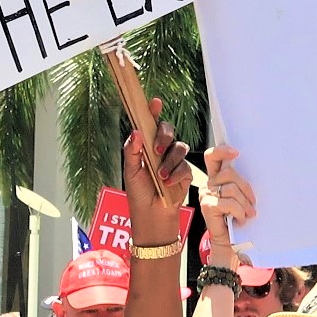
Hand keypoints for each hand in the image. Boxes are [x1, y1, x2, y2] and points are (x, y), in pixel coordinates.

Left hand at [124, 96, 189, 237]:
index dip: (153, 111)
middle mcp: (162, 150)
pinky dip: (176, 174)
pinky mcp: (185, 172)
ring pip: (179, 147)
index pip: (150, 124)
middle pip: (168, 130)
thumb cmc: (139, 193)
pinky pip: (185, 166)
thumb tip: (136, 132)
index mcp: (147, 146)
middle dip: (164, 136)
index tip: (154, 102)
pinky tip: (168, 182)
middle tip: (157, 149)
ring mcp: (174, 160)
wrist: (152, 214)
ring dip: (169, 161)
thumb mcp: (130, 171)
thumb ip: (132, 151)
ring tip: (160, 175)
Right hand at [200, 145, 254, 256]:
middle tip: (253, 203)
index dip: (222, 151)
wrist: (230, 242)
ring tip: (249, 214)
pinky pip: (229, 203)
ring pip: (232, 189)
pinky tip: (241, 220)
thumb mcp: (240, 197)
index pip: (212, 157)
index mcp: (216, 178)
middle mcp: (209, 184)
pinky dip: (239, 212)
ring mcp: (206, 194)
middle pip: (229, 173)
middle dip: (246, 188)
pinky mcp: (207, 206)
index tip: (237, 153)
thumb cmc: (237, 218)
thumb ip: (239, 184)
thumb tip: (254, 170)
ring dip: (245, 204)